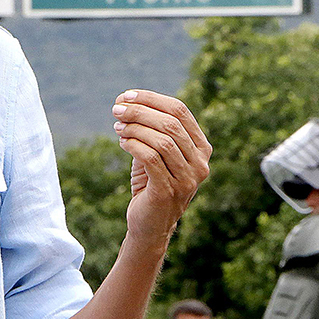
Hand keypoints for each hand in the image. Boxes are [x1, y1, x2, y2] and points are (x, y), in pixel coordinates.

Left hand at [111, 90, 211, 246]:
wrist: (150, 223)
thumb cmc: (152, 182)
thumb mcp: (157, 152)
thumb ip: (151, 128)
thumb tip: (125, 101)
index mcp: (201, 148)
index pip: (180, 111)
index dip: (151, 99)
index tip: (126, 96)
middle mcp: (200, 163)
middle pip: (170, 123)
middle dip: (140, 112)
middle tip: (116, 110)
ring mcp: (187, 179)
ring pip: (162, 140)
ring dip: (134, 128)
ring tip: (117, 126)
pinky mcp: (169, 191)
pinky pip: (150, 159)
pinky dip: (133, 145)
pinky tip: (121, 142)